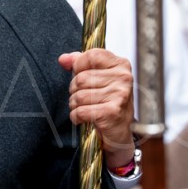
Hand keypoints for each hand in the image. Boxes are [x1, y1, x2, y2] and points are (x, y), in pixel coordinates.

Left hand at [58, 48, 133, 165]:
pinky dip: (76, 116)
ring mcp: (119, 95)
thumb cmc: (109, 103)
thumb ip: (80, 64)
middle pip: (81, 78)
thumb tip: (64, 59)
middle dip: (75, 90)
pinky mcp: (112, 112)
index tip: (79, 73)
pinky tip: (83, 118)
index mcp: (120, 65)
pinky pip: (81, 111)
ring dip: (75, 104)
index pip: (92, 55)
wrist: (120, 132)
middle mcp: (123, 78)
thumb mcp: (98, 78)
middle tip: (83, 97)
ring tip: (84, 108)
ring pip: (79, 95)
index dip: (79, 65)